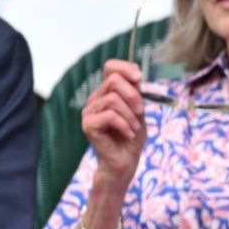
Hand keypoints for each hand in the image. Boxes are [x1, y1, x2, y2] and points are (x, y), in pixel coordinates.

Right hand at [81, 60, 146, 184]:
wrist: (126, 161)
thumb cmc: (132, 136)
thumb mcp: (138, 109)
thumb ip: (135, 91)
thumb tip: (136, 71)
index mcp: (106, 92)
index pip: (110, 67)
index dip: (125, 67)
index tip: (139, 78)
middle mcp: (95, 99)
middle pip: (113, 80)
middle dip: (133, 95)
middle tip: (140, 112)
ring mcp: (89, 112)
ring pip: (113, 99)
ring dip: (130, 115)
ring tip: (134, 128)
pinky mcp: (88, 125)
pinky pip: (109, 115)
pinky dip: (124, 125)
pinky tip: (128, 134)